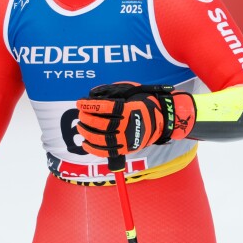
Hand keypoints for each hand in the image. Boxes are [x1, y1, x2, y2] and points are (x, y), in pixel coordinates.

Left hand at [76, 82, 195, 158]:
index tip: (80, 103)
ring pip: (103, 140)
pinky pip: (108, 152)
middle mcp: (128, 126)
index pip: (105, 108)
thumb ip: (111, 91)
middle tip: (80, 114)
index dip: (90, 106)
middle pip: (102, 124)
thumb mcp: (130, 90)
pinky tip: (85, 142)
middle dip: (87, 119)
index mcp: (129, 109)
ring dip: (88, 133)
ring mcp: (127, 139)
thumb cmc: (144, 101)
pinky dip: (94, 149)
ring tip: (80, 127)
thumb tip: (92, 94)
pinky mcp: (126, 149)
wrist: (163, 119)